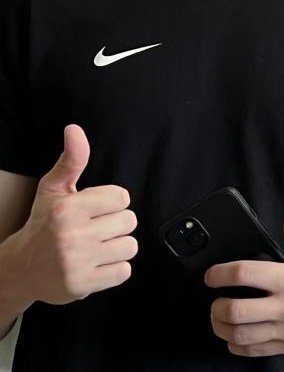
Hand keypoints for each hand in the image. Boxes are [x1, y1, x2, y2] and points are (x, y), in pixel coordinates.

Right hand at [11, 124, 136, 304]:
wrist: (20, 269)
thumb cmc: (43, 224)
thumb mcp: (53, 189)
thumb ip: (71, 160)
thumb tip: (75, 129)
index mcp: (67, 209)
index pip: (122, 197)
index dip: (111, 203)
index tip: (95, 210)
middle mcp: (71, 236)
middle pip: (129, 221)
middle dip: (115, 224)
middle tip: (94, 230)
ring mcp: (77, 263)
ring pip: (130, 246)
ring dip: (117, 247)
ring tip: (95, 247)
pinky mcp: (83, 286)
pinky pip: (124, 271)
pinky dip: (114, 269)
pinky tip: (95, 264)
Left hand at [207, 199, 283, 356]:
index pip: (245, 274)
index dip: (219, 273)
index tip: (212, 275)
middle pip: (235, 310)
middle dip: (216, 305)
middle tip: (215, 298)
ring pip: (240, 335)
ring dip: (221, 327)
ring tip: (220, 318)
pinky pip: (254, 351)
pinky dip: (237, 345)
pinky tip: (236, 336)